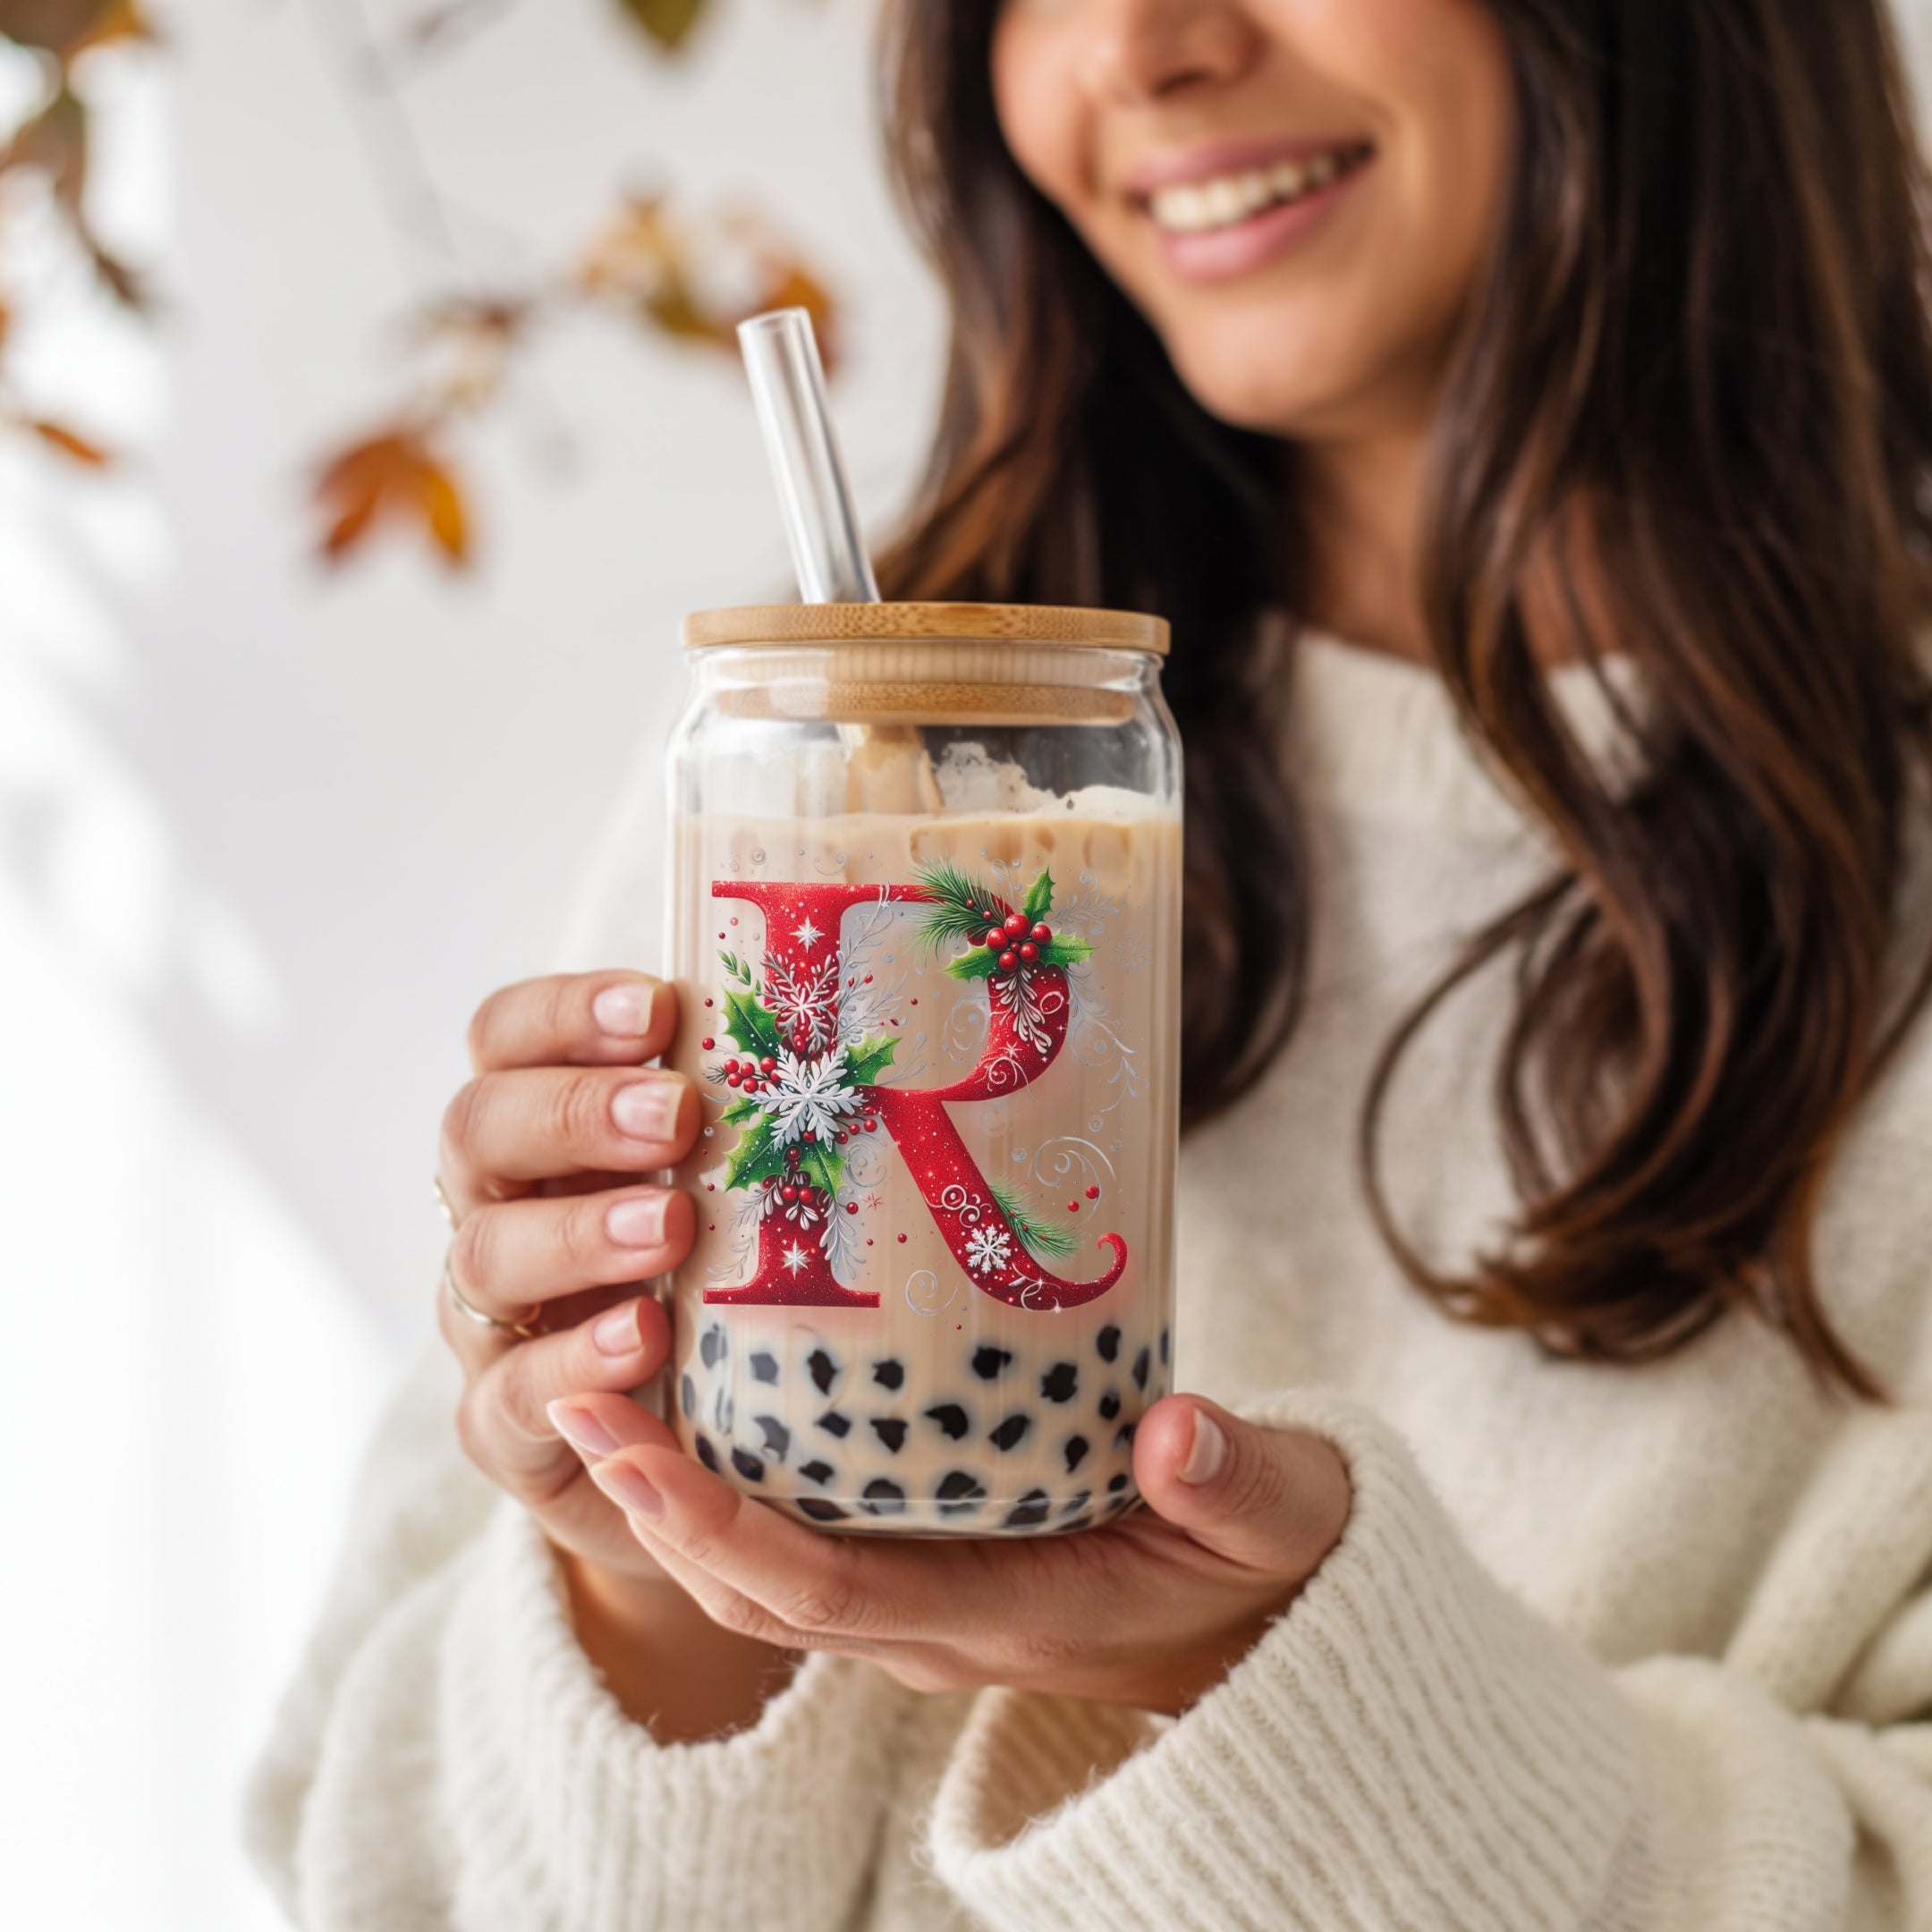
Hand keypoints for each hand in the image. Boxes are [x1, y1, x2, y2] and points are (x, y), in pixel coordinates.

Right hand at [436, 970, 802, 1740]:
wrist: (703, 1449)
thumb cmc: (733, 1280)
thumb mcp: (746, 1184)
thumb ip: (768, 1106)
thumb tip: (886, 1008)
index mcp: (542, 1130)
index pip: (506, 1038)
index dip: (565, 1012)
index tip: (657, 1009)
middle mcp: (498, 1209)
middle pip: (478, 1128)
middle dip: (575, 1111)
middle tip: (676, 1116)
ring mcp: (490, 1320)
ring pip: (485, 1255)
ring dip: (577, 1233)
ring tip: (671, 1228)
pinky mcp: (503, 1426)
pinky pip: (510, 1392)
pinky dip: (575, 1362)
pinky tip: (644, 1338)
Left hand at [564, 1393, 1353, 1717]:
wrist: (1273, 1629)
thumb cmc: (1268, 1569)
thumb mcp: (1279, 1520)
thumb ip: (1235, 1483)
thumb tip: (1175, 1433)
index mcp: (1000, 1619)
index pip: (820, 1589)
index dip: (711, 1528)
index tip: (623, 1447)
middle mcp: (932, 1625)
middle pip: (753, 1588)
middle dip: (650, 1503)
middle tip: (572, 1388)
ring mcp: (923, 1604)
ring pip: (761, 1571)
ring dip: (671, 1494)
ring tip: (603, 1381)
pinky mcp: (929, 1565)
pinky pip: (801, 1537)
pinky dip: (733, 1484)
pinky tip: (710, 1386)